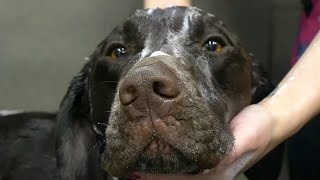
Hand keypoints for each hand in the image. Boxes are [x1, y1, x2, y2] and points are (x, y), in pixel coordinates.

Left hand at [138, 104, 275, 179]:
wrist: (269, 123)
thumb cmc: (259, 131)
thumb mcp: (244, 139)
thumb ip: (226, 154)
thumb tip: (204, 166)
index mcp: (218, 174)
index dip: (160, 179)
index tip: (139, 173)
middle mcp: (211, 174)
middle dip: (155, 178)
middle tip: (132, 171)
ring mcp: (209, 168)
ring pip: (179, 176)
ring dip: (159, 173)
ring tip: (138, 167)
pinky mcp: (208, 158)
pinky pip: (185, 166)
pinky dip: (168, 165)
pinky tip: (158, 157)